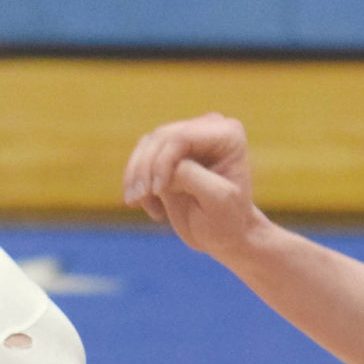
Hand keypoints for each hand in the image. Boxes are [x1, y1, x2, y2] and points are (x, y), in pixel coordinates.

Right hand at [123, 111, 259, 256]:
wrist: (225, 236)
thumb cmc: (228, 220)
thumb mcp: (217, 200)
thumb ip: (191, 176)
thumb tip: (165, 165)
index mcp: (228, 134)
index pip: (182, 137)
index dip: (162, 161)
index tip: (156, 191)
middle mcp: (208, 127)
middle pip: (161, 137)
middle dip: (144, 168)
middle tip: (136, 200)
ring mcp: (188, 137)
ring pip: (147, 144)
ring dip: (136, 175)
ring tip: (137, 203)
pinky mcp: (169, 150)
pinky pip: (141, 156)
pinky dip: (136, 180)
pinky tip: (149, 206)